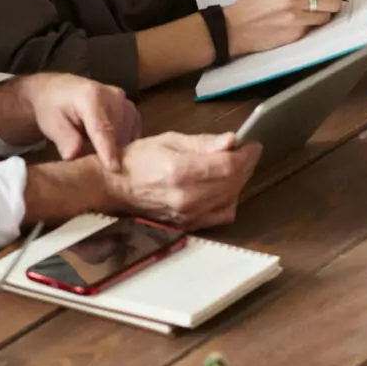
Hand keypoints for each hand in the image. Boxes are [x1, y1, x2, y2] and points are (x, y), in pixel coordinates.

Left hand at [0, 73, 140, 171]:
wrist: (58, 90)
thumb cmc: (52, 107)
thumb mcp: (50, 123)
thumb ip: (64, 139)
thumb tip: (74, 155)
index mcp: (91, 96)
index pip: (102, 128)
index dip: (108, 150)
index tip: (114, 169)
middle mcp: (113, 95)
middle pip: (117, 134)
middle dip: (108, 152)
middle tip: (90, 161)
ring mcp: (124, 101)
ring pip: (127, 136)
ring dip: (115, 147)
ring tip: (93, 147)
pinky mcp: (131, 109)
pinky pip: (132, 133)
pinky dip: (122, 142)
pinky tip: (107, 144)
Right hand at [105, 132, 261, 229]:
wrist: (113, 187)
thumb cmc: (137, 160)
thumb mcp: (169, 140)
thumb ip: (203, 142)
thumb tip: (232, 141)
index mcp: (182, 171)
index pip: (229, 164)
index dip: (247, 154)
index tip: (253, 144)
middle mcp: (188, 197)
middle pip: (234, 182)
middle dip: (246, 165)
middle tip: (246, 152)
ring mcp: (188, 214)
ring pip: (232, 198)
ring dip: (239, 182)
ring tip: (234, 167)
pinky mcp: (188, 225)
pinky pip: (221, 215)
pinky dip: (229, 200)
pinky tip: (224, 187)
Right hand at [223, 0, 346, 57]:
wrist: (236, 26)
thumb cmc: (255, 5)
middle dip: (334, 2)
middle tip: (329, 3)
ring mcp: (296, 15)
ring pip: (327, 16)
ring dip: (324, 15)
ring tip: (312, 14)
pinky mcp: (296, 32)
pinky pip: (315, 28)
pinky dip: (312, 26)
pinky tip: (301, 23)